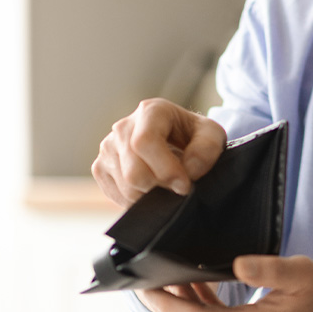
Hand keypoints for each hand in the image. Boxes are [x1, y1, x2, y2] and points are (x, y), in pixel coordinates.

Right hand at [91, 98, 226, 207]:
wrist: (175, 140)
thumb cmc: (193, 136)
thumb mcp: (211, 135)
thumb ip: (207, 149)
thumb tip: (189, 169)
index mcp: (150, 111)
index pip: (145, 142)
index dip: (165, 169)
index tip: (184, 185)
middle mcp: (122, 127)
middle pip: (134, 171)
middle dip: (161, 187)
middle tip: (179, 187)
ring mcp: (108, 148)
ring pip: (126, 187)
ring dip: (152, 195)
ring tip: (167, 185)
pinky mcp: (100, 167)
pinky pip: (117, 195)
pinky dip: (138, 200)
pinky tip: (152, 189)